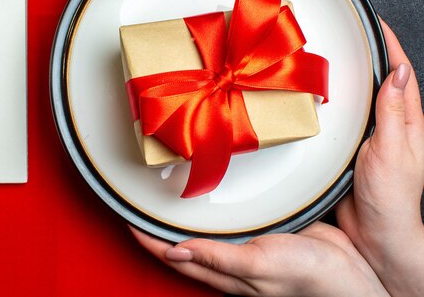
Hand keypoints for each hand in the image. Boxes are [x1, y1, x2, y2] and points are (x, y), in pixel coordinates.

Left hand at [130, 222, 388, 296]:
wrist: (348, 274)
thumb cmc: (307, 278)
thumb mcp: (258, 264)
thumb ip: (217, 257)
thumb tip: (174, 250)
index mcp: (221, 270)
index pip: (169, 253)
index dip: (145, 237)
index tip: (126, 216)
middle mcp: (226, 260)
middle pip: (179, 243)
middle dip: (155, 225)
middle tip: (136, 201)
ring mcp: (241, 247)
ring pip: (200, 231)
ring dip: (179, 216)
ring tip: (161, 197)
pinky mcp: (258, 233)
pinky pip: (225, 223)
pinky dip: (210, 210)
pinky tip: (208, 199)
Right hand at [336, 20, 423, 295]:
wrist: (377, 236)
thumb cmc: (394, 199)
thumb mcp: (395, 151)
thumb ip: (395, 113)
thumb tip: (399, 73)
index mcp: (408, 121)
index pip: (401, 74)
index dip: (390, 45)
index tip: (375, 21)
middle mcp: (390, 126)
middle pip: (379, 81)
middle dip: (366, 55)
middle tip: (345, 34)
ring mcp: (368, 139)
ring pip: (357, 101)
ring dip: (345, 80)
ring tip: (326, 60)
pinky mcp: (348, 152)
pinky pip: (339, 122)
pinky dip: (329, 106)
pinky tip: (313, 102)